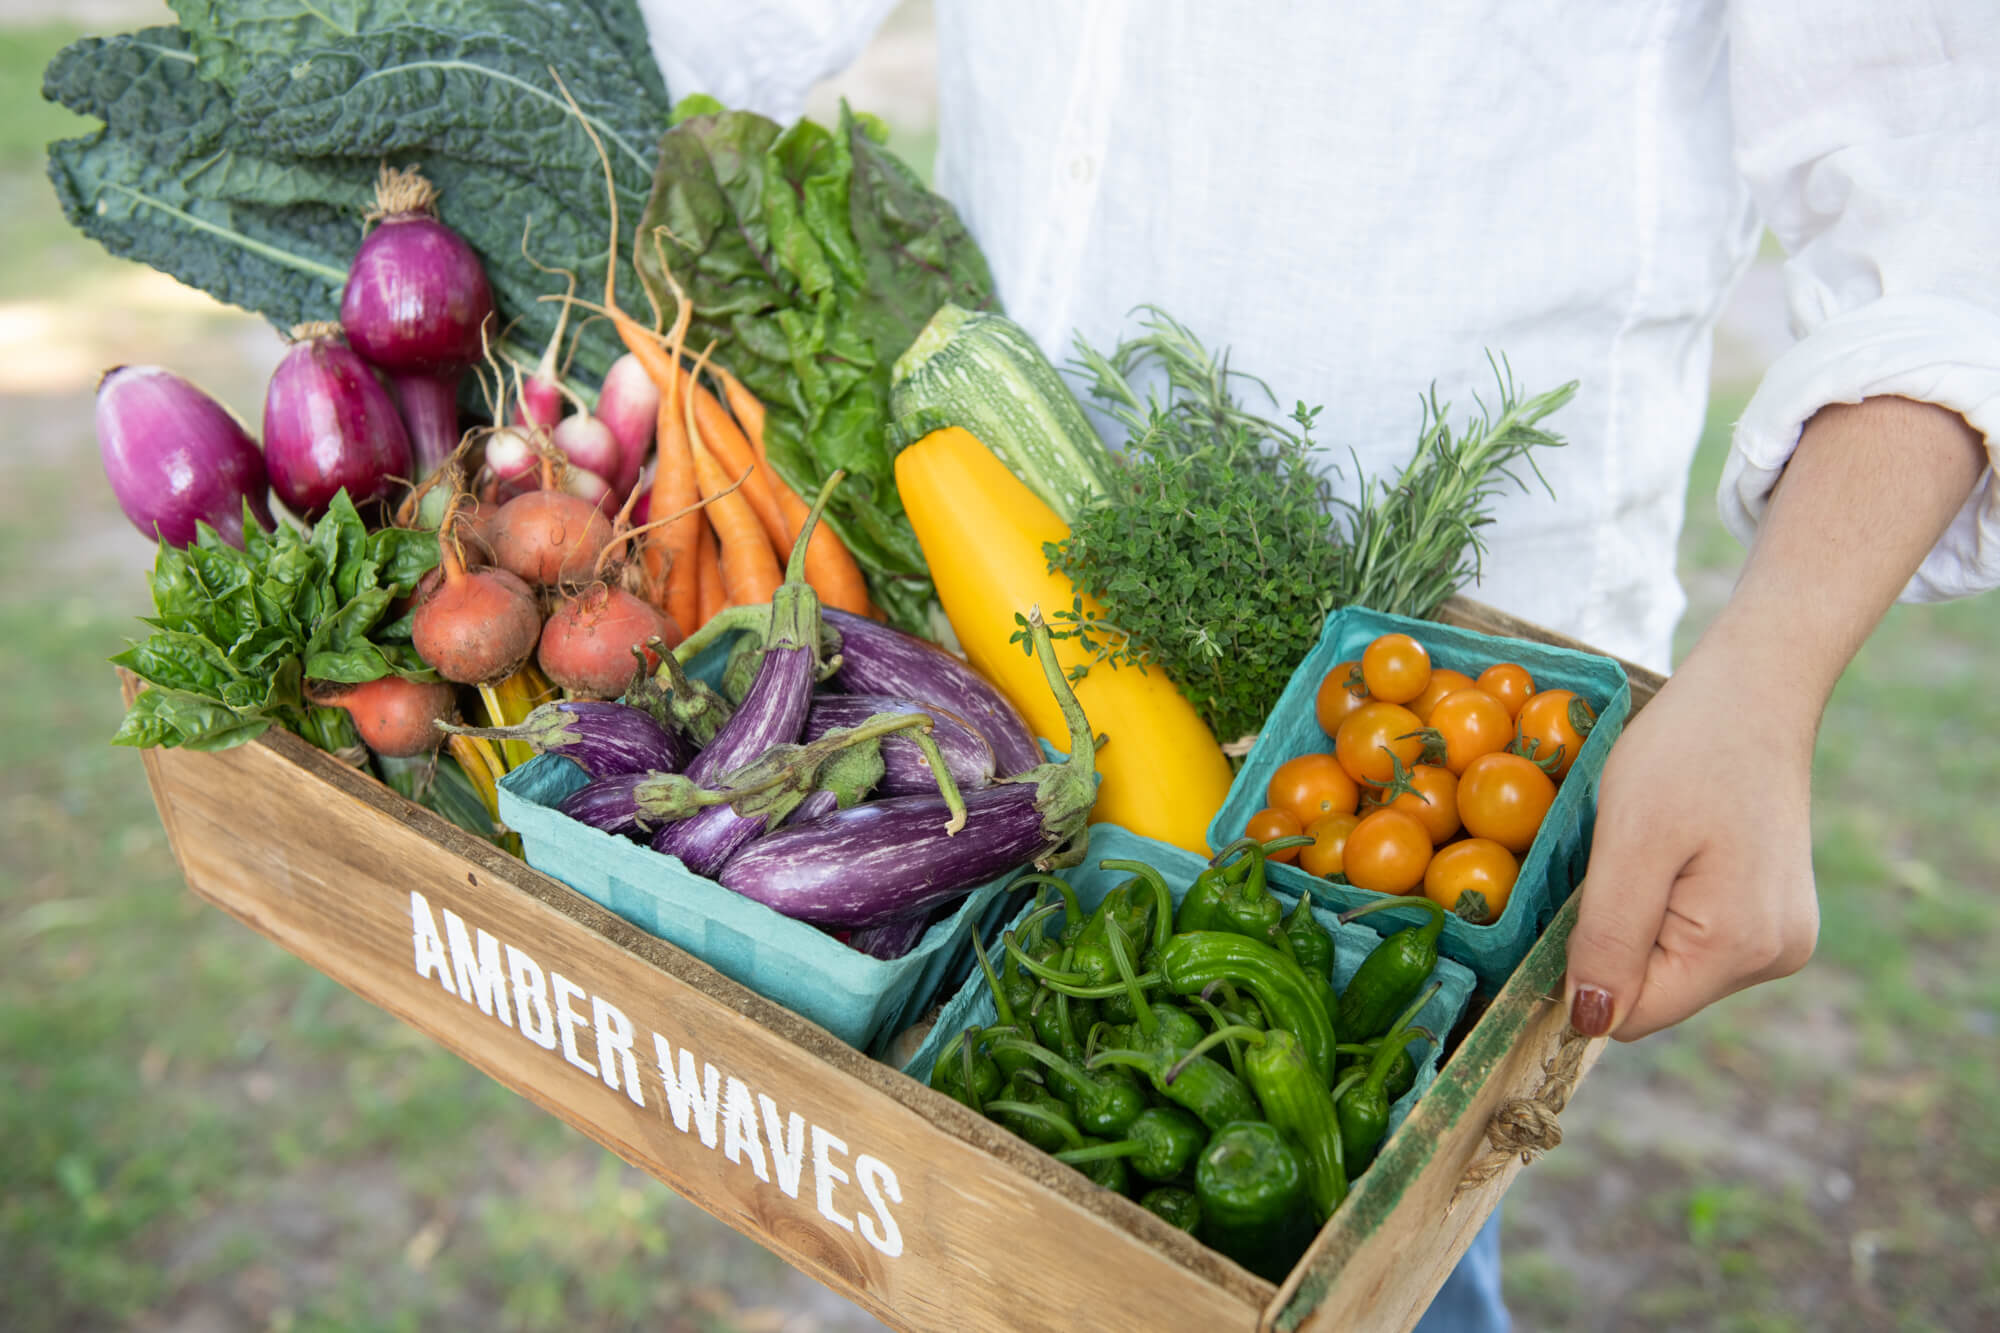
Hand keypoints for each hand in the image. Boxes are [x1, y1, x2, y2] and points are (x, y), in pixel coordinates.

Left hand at [1564, 624, 1819, 1038]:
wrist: (1754, 690)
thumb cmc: (1685, 752)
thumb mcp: (1629, 842)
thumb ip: (1609, 938)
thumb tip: (1590, 1022)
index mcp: (1742, 949)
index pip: (1634, 1015)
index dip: (1590, 967)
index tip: (1588, 895)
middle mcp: (1776, 958)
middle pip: (1655, 993)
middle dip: (1619, 936)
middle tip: (1628, 856)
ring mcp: (1782, 937)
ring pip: (1671, 965)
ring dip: (1642, 917)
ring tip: (1658, 846)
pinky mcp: (1775, 914)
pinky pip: (1695, 937)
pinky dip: (1667, 904)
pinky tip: (1679, 850)